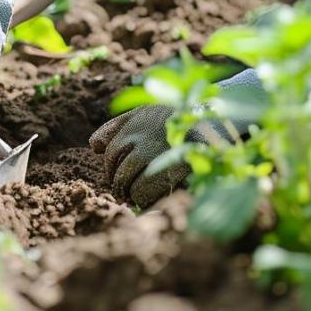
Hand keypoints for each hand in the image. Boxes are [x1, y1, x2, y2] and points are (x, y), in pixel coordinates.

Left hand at [89, 69, 263, 207]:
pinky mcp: (175, 169)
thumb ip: (116, 126)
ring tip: (138, 196)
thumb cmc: (176, 115)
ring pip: (130, 184)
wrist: (216, 114)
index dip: (112, 169)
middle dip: (119, 185)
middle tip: (125, 192)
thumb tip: (94, 146)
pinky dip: (146, 199)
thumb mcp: (144, 111)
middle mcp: (142, 139)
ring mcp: (158, 154)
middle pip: (118, 172)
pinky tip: (152, 198)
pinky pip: (148, 193)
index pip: (110, 154)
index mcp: (135, 124)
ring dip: (132, 194)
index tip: (118, 177)